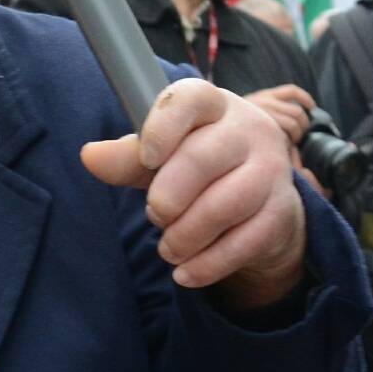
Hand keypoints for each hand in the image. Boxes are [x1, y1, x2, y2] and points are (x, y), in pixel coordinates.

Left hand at [81, 78, 306, 308]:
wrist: (260, 205)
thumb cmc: (201, 171)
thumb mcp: (163, 159)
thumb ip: (130, 158)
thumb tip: (90, 155)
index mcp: (213, 106)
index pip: (190, 98)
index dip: (164, 126)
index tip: (147, 158)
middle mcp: (248, 130)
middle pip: (205, 157)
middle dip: (170, 194)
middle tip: (154, 215)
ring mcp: (272, 171)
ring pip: (228, 202)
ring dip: (187, 234)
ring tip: (168, 249)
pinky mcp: (282, 212)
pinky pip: (246, 241)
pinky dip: (210, 263)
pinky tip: (186, 273)